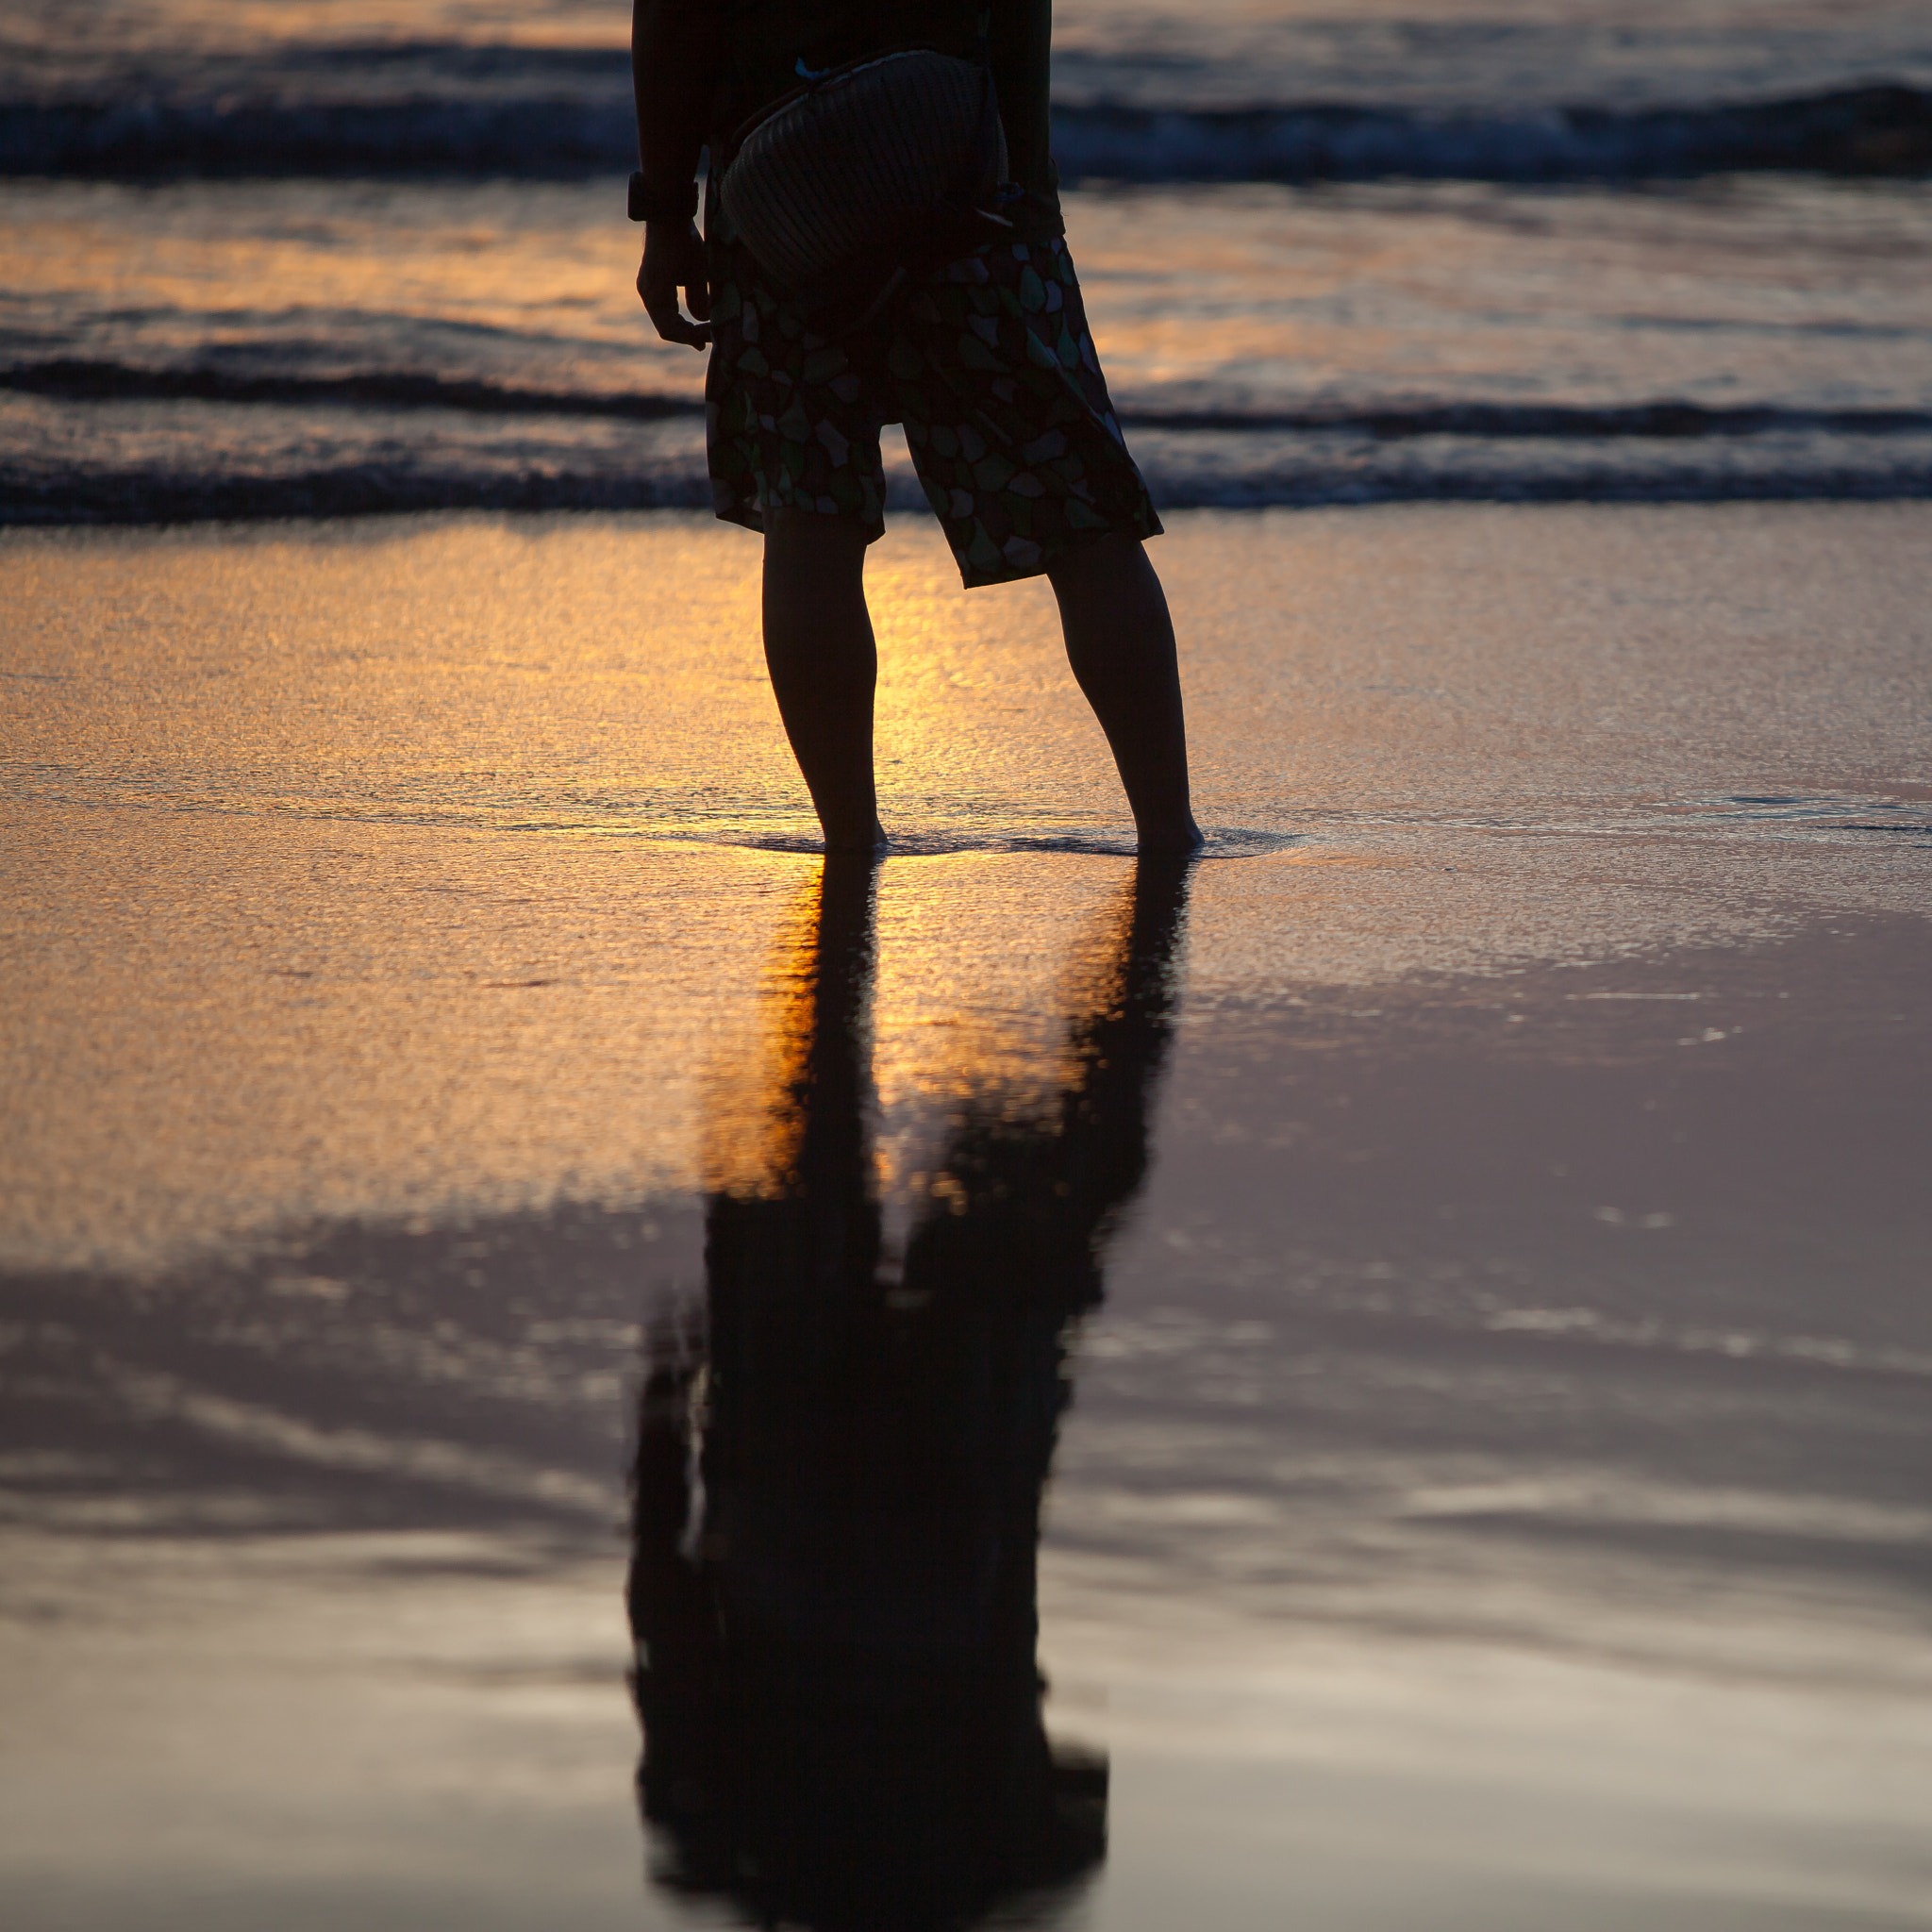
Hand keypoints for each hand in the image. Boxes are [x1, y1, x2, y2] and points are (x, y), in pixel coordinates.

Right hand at [637, 219, 710, 348]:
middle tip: (711, 340)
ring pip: (665, 320)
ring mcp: (648, 288)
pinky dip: (680, 317)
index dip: (691, 337)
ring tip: (705, 335)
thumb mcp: (697, 270)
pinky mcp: (652, 283)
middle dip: (689, 336)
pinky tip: (696, 320)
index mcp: (655, 294)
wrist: (667, 213)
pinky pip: (664, 309)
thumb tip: (702, 321)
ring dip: (685, 328)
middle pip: (666, 328)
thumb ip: (699, 298)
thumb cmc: (684, 240)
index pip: (671, 330)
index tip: (711, 337)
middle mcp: (647, 294)